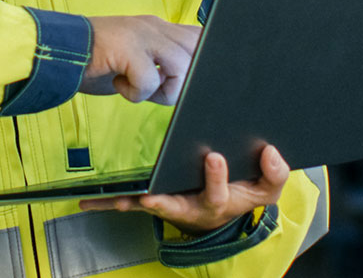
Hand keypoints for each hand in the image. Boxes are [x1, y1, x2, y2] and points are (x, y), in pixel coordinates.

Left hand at [79, 145, 289, 235]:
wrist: (225, 210)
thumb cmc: (243, 193)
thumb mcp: (266, 188)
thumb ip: (274, 172)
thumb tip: (271, 152)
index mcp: (219, 201)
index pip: (220, 192)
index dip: (217, 177)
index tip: (213, 157)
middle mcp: (191, 207)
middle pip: (178, 206)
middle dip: (165, 202)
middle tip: (152, 196)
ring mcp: (170, 206)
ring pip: (148, 206)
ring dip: (130, 204)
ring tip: (113, 200)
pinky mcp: (154, 202)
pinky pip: (131, 202)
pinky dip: (110, 201)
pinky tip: (88, 199)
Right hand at [84, 16, 199, 103]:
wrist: (54, 50)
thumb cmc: (94, 61)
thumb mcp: (134, 57)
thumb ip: (159, 62)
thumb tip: (185, 83)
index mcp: (157, 27)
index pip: (199, 35)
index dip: (201, 60)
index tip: (182, 81)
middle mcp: (154, 26)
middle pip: (199, 51)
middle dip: (184, 81)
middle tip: (156, 88)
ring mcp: (141, 35)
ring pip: (182, 67)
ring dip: (162, 90)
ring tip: (137, 88)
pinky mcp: (127, 48)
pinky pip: (150, 80)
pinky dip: (135, 94)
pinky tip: (117, 84)